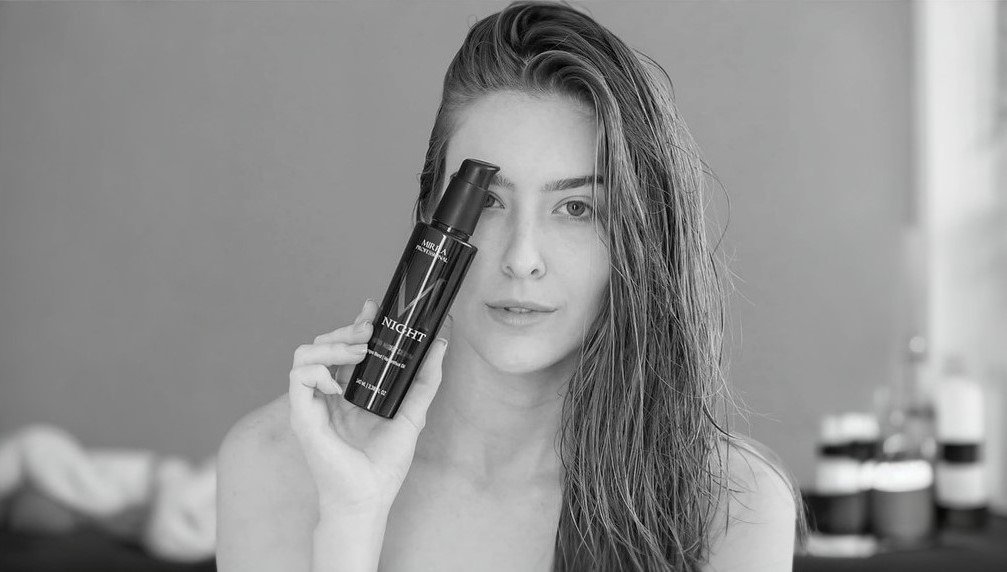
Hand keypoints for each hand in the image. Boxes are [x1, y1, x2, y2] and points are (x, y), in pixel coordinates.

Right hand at [287, 299, 449, 517]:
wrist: (368, 498)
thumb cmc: (384, 464)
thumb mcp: (412, 414)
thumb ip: (425, 380)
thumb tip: (440, 344)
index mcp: (349, 391)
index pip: (345, 347)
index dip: (355, 322)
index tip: (373, 308)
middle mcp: (328, 393)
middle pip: (324, 343)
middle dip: (346, 329)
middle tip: (370, 331)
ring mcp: (313, 403)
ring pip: (305, 353)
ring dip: (331, 345)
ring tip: (358, 353)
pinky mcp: (302, 415)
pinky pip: (298, 377)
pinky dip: (317, 370)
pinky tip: (339, 384)